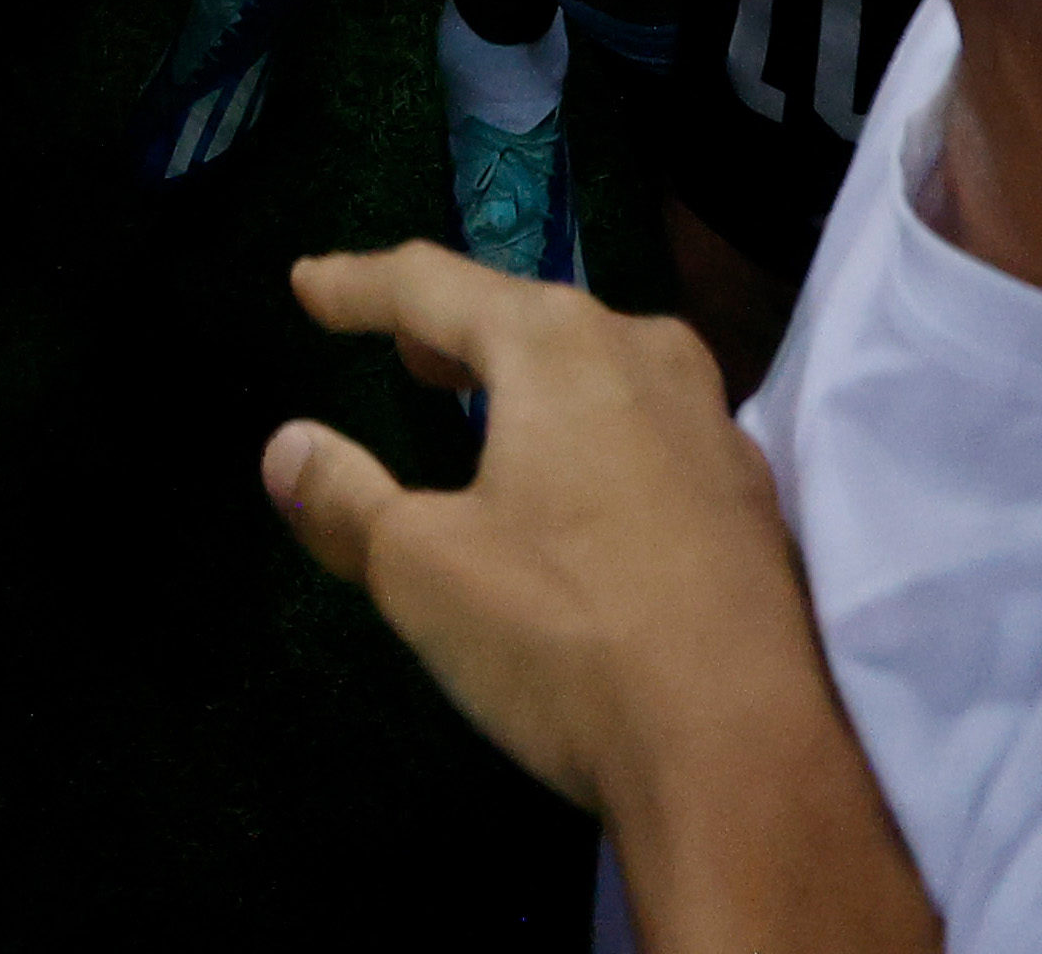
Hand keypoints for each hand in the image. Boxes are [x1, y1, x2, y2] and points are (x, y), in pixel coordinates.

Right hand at [260, 246, 849, 830]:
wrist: (743, 758)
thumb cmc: (566, 638)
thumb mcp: (421, 570)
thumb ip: (345, 498)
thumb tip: (289, 447)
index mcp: (559, 347)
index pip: (434, 285)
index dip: (359, 285)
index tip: (309, 283)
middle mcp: (648, 359)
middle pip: (531, 316)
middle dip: (457, 324)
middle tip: (403, 342)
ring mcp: (716, 431)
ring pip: (603, 371)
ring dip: (534, 378)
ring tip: (486, 400)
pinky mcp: (752, 506)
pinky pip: (650, 433)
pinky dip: (594, 434)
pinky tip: (579, 486)